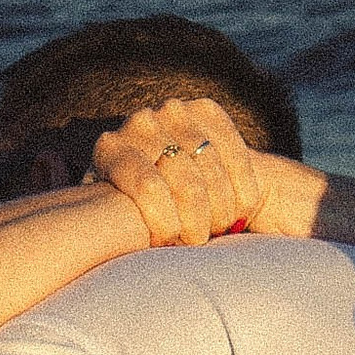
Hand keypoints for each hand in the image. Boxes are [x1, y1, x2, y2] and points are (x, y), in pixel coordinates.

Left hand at [93, 98, 263, 246]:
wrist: (167, 176)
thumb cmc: (139, 211)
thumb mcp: (121, 221)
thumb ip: (121, 227)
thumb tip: (122, 244)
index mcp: (111, 151)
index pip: (149, 187)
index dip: (167, 223)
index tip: (172, 244)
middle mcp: (139, 124)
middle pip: (186, 183)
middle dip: (199, 222)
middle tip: (198, 242)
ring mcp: (173, 111)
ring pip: (213, 172)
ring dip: (223, 209)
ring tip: (219, 227)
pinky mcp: (205, 109)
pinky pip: (235, 153)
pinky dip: (243, 187)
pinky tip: (243, 209)